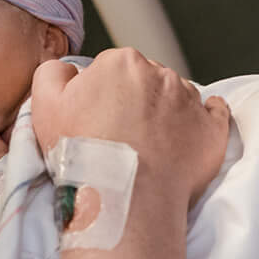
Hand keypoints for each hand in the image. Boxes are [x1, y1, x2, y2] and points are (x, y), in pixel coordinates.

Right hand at [29, 50, 230, 209]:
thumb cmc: (83, 154)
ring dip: (165, 114)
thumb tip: (69, 71)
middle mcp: (160, 73)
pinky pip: (214, 114)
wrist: (124, 197)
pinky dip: (203, 120)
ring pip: (176, 97)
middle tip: (120, 136)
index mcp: (121, 61)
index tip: (97, 119)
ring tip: (148, 147)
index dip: (101, 95)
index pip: (111, 69)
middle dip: (135, 102)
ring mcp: (190, 100)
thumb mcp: (45, 106)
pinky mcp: (213, 128)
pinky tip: (190, 132)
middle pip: (145, 81)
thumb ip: (53, 73)